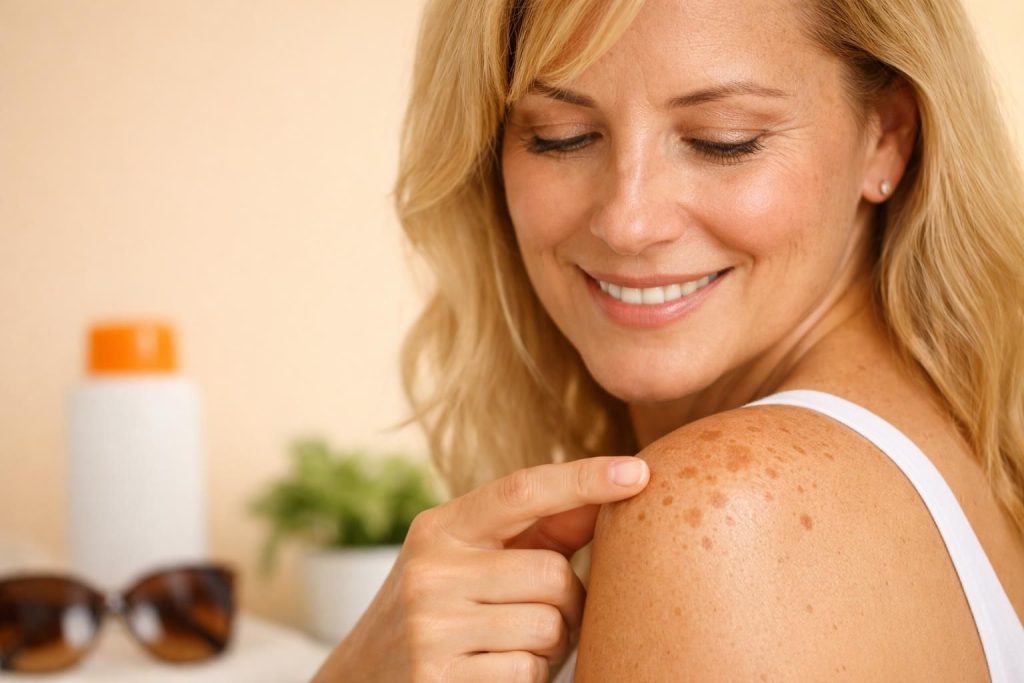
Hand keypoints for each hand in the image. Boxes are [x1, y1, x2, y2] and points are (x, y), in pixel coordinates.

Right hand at [311, 455, 649, 682]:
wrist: (361, 678)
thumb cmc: (440, 609)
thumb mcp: (471, 560)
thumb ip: (537, 531)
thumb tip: (613, 492)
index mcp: (441, 528)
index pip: (522, 490)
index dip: (583, 479)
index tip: (637, 473)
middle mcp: (430, 570)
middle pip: (552, 573)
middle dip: (567, 601)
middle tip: (543, 615)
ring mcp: (430, 626)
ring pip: (549, 627)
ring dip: (551, 644)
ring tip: (513, 643)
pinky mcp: (438, 677)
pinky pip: (528, 672)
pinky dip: (529, 677)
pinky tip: (495, 671)